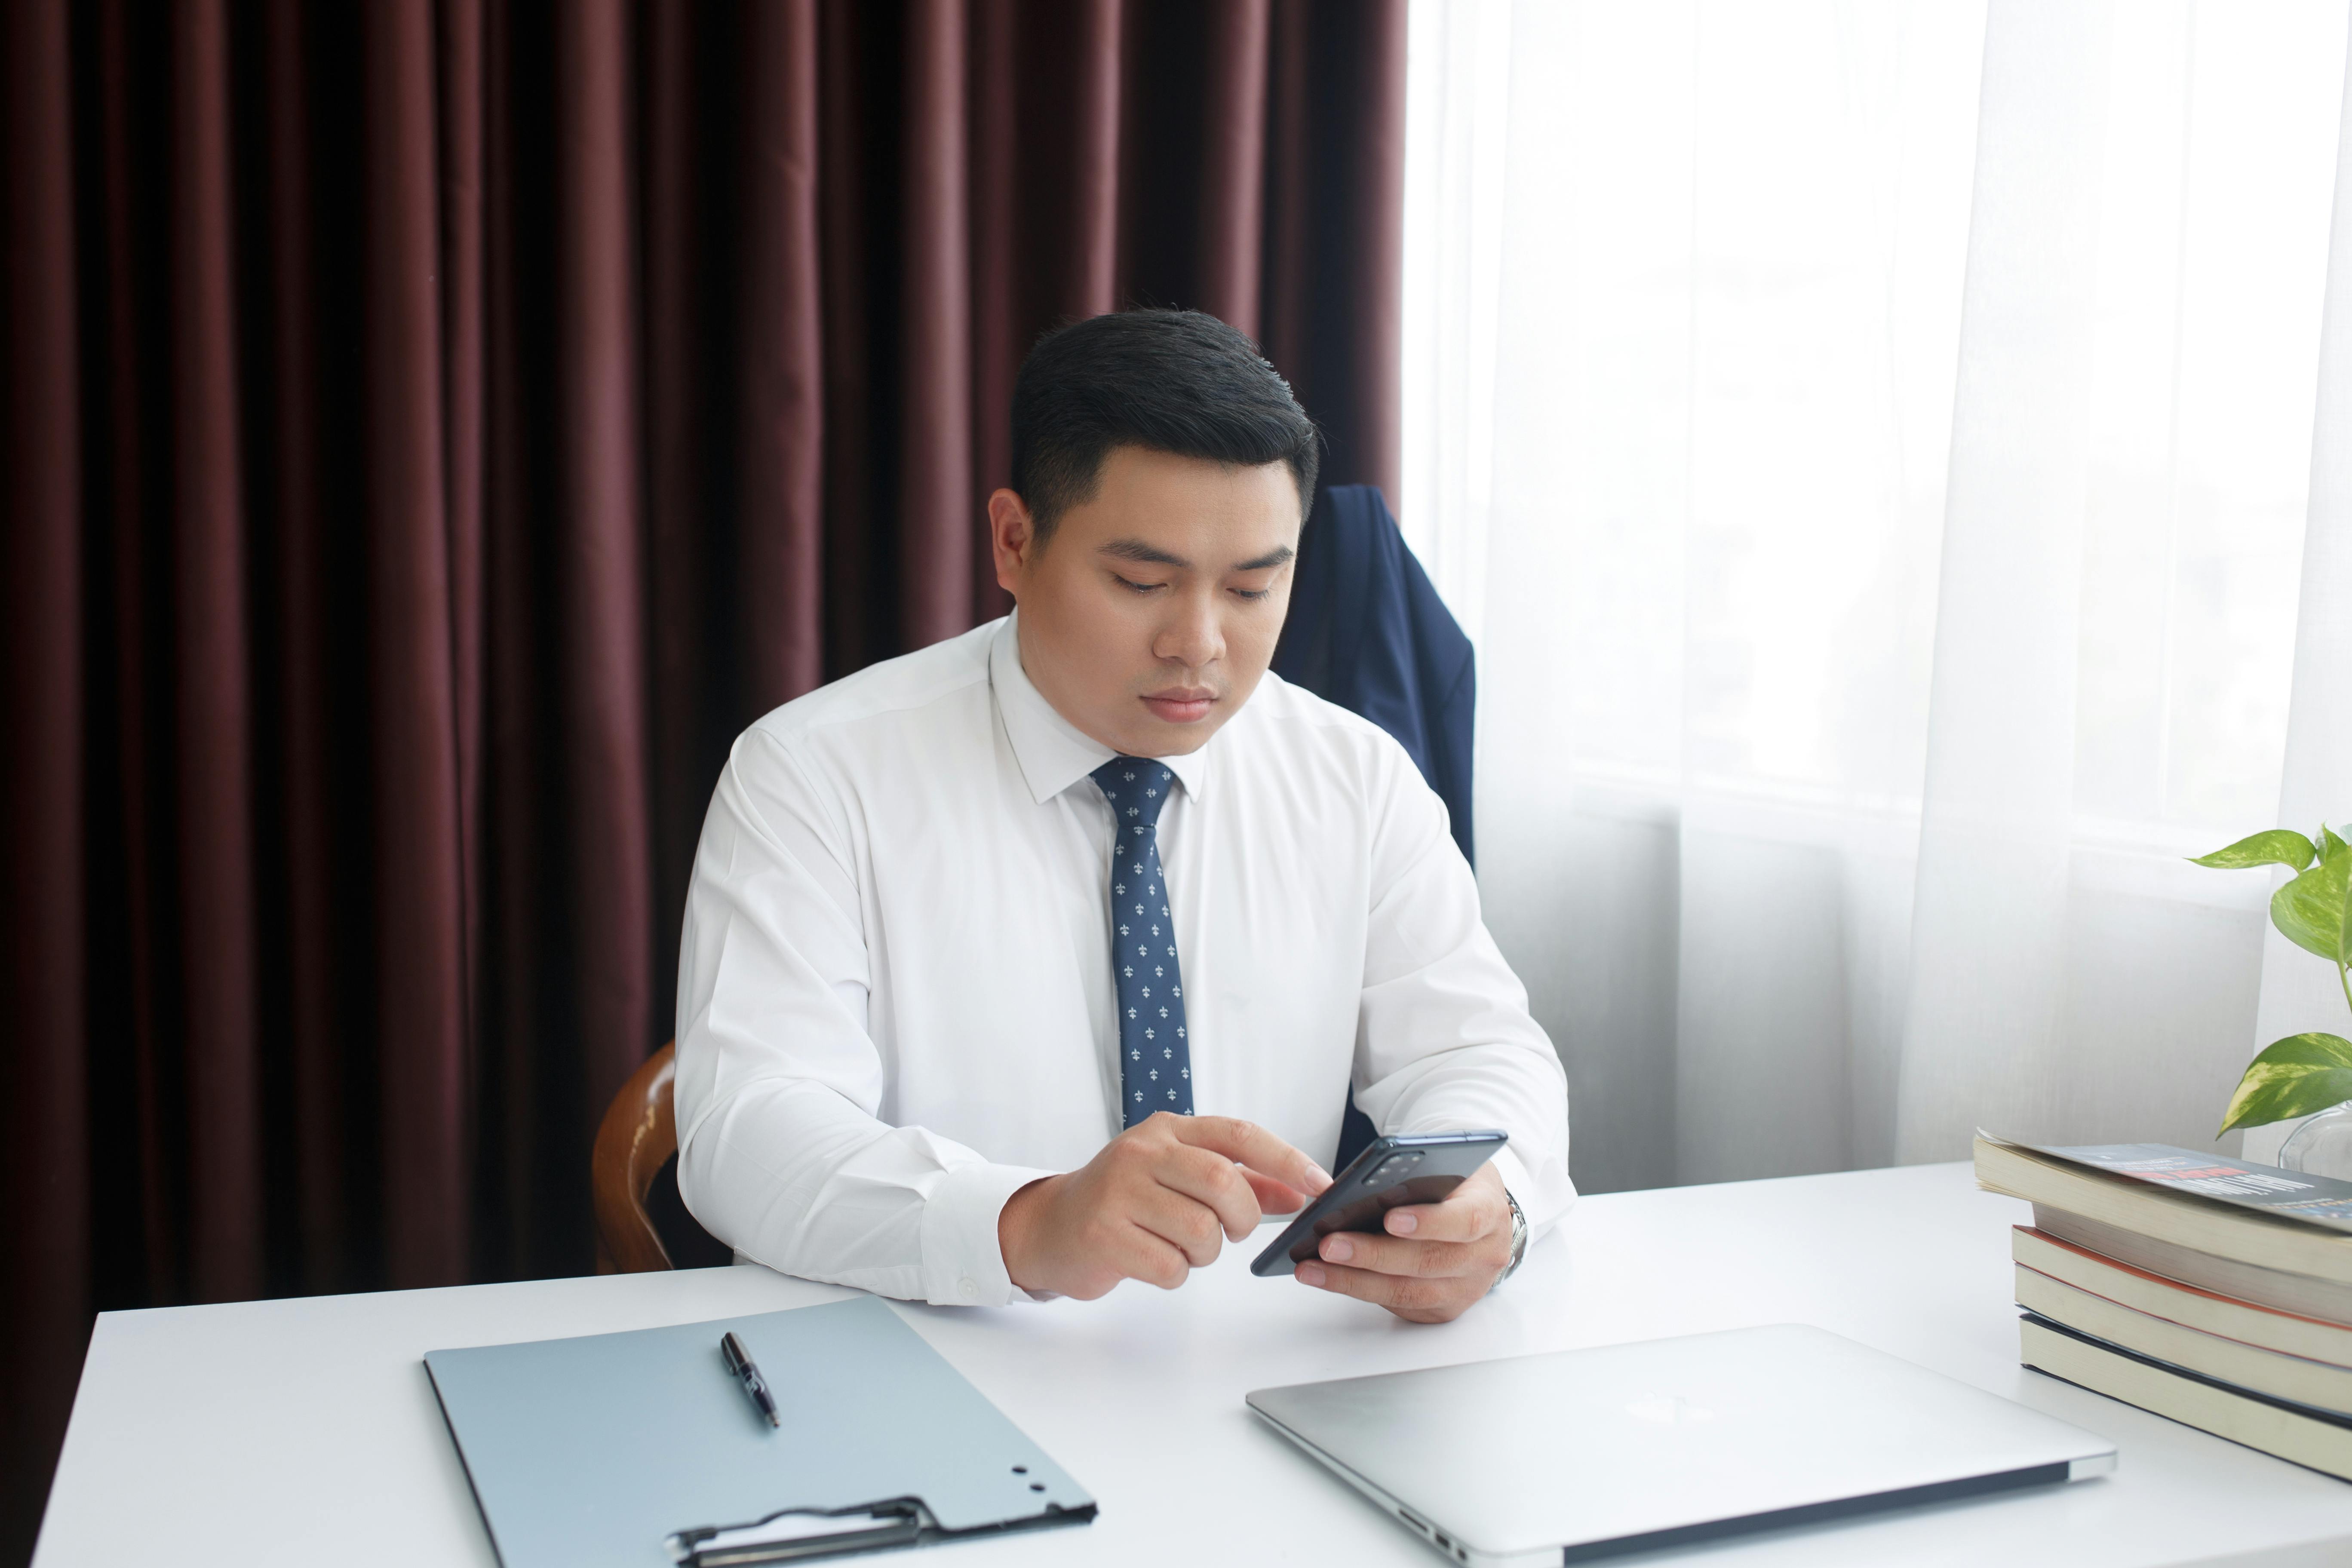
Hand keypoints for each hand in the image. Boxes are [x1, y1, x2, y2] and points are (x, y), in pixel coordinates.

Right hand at [998, 1113, 1330, 1298]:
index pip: (1239, 1135)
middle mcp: (1142, 1151)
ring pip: (1201, 1231)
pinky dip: (1174, 1274)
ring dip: (1204, 1253)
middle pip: (1224, 1184)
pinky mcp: (1104, 1234)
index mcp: (1168, 1130)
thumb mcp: (1180, 1177)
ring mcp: (1118, 1191)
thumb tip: (1298, 1191)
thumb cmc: (1125, 1201)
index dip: (1286, 1160)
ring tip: (1180, 1246)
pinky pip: (1170, 1267)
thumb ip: (1242, 1182)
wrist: (1051, 1227)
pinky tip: (1152, 1260)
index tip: (1321, 1185)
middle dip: (1243, 1219)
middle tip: (1233, 1231)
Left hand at [1294, 1163, 1512, 1322]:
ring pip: (1408, 1292)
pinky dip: (1359, 1291)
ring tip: (1312, 1268)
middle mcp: (1484, 1257)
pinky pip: (1398, 1305)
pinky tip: (1327, 1277)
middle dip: (1373, 1255)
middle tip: (1328, 1245)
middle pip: (1428, 1263)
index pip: (1465, 1221)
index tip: (1389, 1218)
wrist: (1480, 1216)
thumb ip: (1417, 1176)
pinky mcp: (1443, 1310)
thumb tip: (1359, 1188)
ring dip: (1354, 1281)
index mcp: (1490, 1212)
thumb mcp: (1447, 1166)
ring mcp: (1465, 1289)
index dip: (1429, 1222)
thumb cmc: (1455, 1187)